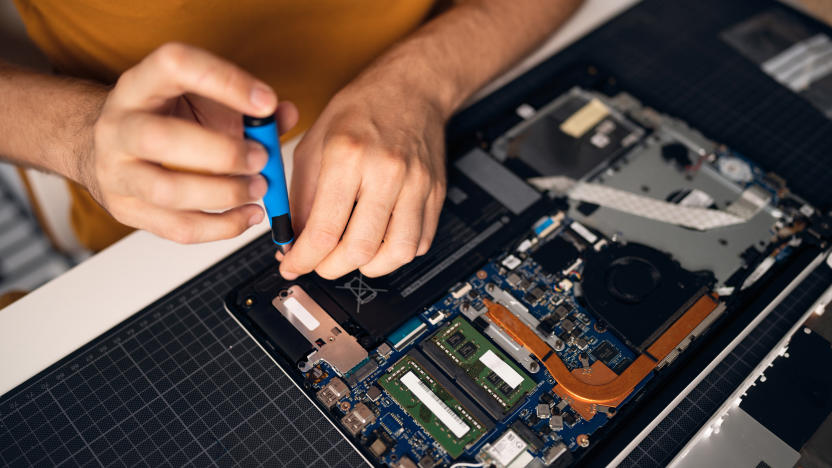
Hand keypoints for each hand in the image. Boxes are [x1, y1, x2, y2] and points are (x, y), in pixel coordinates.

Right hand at [86, 42, 297, 242]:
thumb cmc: (166, 117)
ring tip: (258, 189)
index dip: (225, 82)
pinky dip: (221, 227)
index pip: (175, 65)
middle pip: (160, 138)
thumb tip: (285, 114)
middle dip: (222, 153)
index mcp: (139, 85)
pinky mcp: (126, 210)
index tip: (265, 102)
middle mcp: (118, 126)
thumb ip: (245, 106)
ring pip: (167, 191)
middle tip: (261, 158)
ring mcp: (116, 171)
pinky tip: (247, 216)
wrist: (110, 145)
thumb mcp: (201, 98)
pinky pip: (177, 228)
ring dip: (224, 194)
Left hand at [279, 65, 446, 278]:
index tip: (293, 265)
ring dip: (368, 268)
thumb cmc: (361, 110)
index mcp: (347, 155)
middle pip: (360, 249)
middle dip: (331, 268)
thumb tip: (292, 240)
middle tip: (320, 264)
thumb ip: (300, 197)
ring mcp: (417, 184)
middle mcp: (386, 171)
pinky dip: (396, 253)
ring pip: (396, 254)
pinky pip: (419, 243)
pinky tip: (381, 241)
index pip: (324, 230)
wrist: (412, 88)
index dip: (304, 259)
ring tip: (352, 256)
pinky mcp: (435, 193)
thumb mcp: (314, 144)